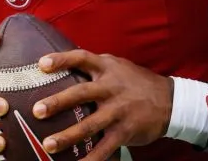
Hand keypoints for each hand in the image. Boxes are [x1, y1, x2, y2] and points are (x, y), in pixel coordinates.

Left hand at [31, 50, 173, 160]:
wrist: (170, 101)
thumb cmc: (137, 82)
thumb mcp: (119, 67)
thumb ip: (96, 67)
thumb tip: (66, 66)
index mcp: (108, 69)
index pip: (82, 58)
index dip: (62, 59)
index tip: (41, 64)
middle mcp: (112, 88)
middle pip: (81, 93)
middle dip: (58, 102)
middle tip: (37, 111)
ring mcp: (118, 111)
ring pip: (89, 125)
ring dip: (67, 136)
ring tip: (48, 144)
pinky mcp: (125, 131)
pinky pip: (105, 148)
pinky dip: (91, 159)